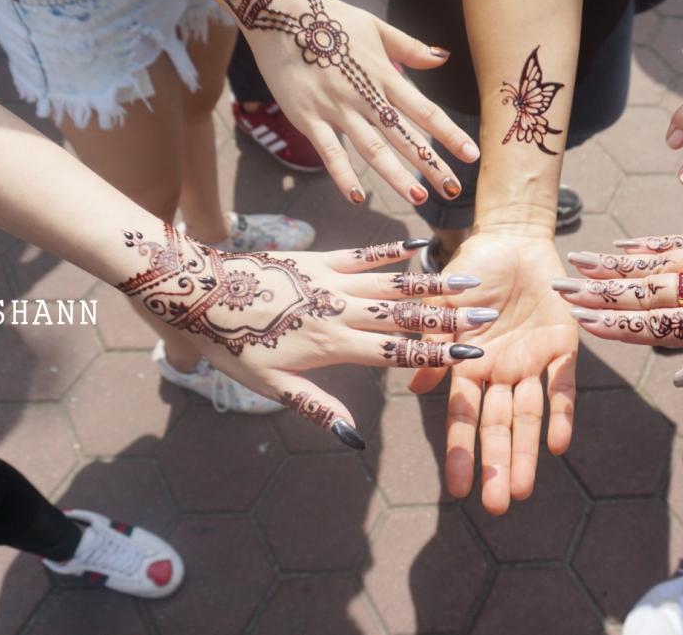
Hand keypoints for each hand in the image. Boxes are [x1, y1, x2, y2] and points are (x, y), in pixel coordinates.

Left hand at [118, 229, 493, 448]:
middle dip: (448, 317)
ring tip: (466, 279)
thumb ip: (317, 407)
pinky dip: (392, 250)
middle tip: (487, 313)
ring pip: (391, 283)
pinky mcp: (318, 259)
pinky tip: (418, 245)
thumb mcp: (268, 387)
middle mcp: (339, 310)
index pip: (396, 352)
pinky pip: (363, 253)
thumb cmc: (229, 344)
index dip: (437, 353)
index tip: (472, 353)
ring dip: (431, 283)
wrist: (194, 292)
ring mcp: (330, 280)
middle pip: (404, 315)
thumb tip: (354, 437)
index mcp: (331, 345)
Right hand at [194, 0, 478, 205]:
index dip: (449, 134)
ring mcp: (337, 109)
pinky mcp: (309, 118)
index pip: (425, 110)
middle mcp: (365, 96)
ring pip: (373, 148)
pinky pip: (330, 151)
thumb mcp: (376, 26)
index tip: (471, 154)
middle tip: (454, 189)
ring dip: (396, 175)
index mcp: (385, 75)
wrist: (278, 11)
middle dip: (431, 164)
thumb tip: (443, 58)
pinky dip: (343, 174)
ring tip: (419, 198)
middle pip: (404, 136)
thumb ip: (409, 47)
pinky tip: (358, 197)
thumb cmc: (331, 18)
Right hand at [409, 232, 577, 514]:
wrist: (512, 238)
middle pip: (497, 426)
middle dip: (497, 464)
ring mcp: (531, 362)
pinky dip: (562, 413)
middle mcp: (500, 371)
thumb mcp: (443, 304)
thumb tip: (413, 389)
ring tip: (523, 489)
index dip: (461, 452)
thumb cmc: (472, 269)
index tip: (458, 491)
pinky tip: (559, 444)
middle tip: (497, 506)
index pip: (463, 416)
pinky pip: (563, 385)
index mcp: (468, 365)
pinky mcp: (562, 345)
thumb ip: (432, 344)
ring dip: (527, 451)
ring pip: (529, 415)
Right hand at [553, 219, 682, 384]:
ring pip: (656, 260)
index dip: (614, 324)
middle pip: (645, 289)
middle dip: (598, 291)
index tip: (578, 322)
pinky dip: (650, 243)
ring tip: (579, 261)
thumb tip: (679, 372)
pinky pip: (681, 239)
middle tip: (558, 287)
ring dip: (614, 263)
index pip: (656, 324)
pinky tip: (629, 244)